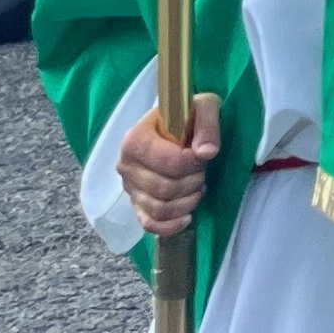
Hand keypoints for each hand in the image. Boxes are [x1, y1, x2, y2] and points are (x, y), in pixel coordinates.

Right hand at [118, 92, 220, 235]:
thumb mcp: (204, 107)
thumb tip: (206, 153)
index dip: (193, 163)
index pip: (168, 162)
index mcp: (135, 140)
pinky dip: (170, 226)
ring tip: (198, 187)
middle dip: (192, 182)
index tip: (203, 155)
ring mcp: (129, 188)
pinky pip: (149, 225)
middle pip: (164, 188)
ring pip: (159, 209)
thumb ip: (208, 124)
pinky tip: (187, 217)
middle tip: (202, 171)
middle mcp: (126, 165)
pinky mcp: (136, 205)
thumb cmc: (187, 117)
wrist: (175, 127)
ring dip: (187, 202)